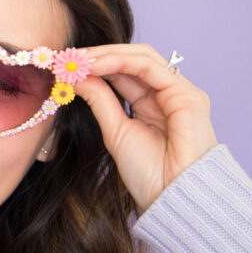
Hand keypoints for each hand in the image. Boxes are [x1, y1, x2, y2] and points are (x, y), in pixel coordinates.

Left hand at [72, 43, 217, 213]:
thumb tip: (77, 76)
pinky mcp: (188, 94)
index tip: (63, 64)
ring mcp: (180, 92)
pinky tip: (94, 66)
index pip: (122, 72)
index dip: (94, 64)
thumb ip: (100, 100)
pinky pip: (149, 66)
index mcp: (151, 103)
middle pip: (132, 59)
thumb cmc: (149, 174)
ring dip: (105, 54)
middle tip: (66, 57)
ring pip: (141, 56)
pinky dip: (119, 61)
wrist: (172, 197)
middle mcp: (167, 93)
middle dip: (98, 54)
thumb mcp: (115, 130)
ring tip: (76, 60)